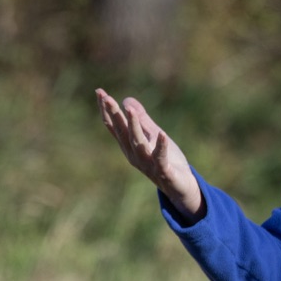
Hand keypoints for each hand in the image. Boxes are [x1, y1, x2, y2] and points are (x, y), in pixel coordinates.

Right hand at [95, 88, 204, 220]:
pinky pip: (160, 157)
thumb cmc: (167, 161)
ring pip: (138, 143)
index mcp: (130, 146)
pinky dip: (160, 146)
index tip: (99, 92)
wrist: (180, 188)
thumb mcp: (154, 136)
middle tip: (106, 97)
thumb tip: (127, 100)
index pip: (115, 126)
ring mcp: (148, 163)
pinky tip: (162, 134)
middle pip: (122, 132)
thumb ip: (142, 120)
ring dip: (134, 126)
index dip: (107, 110)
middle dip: (114, 114)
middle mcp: (134, 155)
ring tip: (130, 109)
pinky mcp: (163, 171)